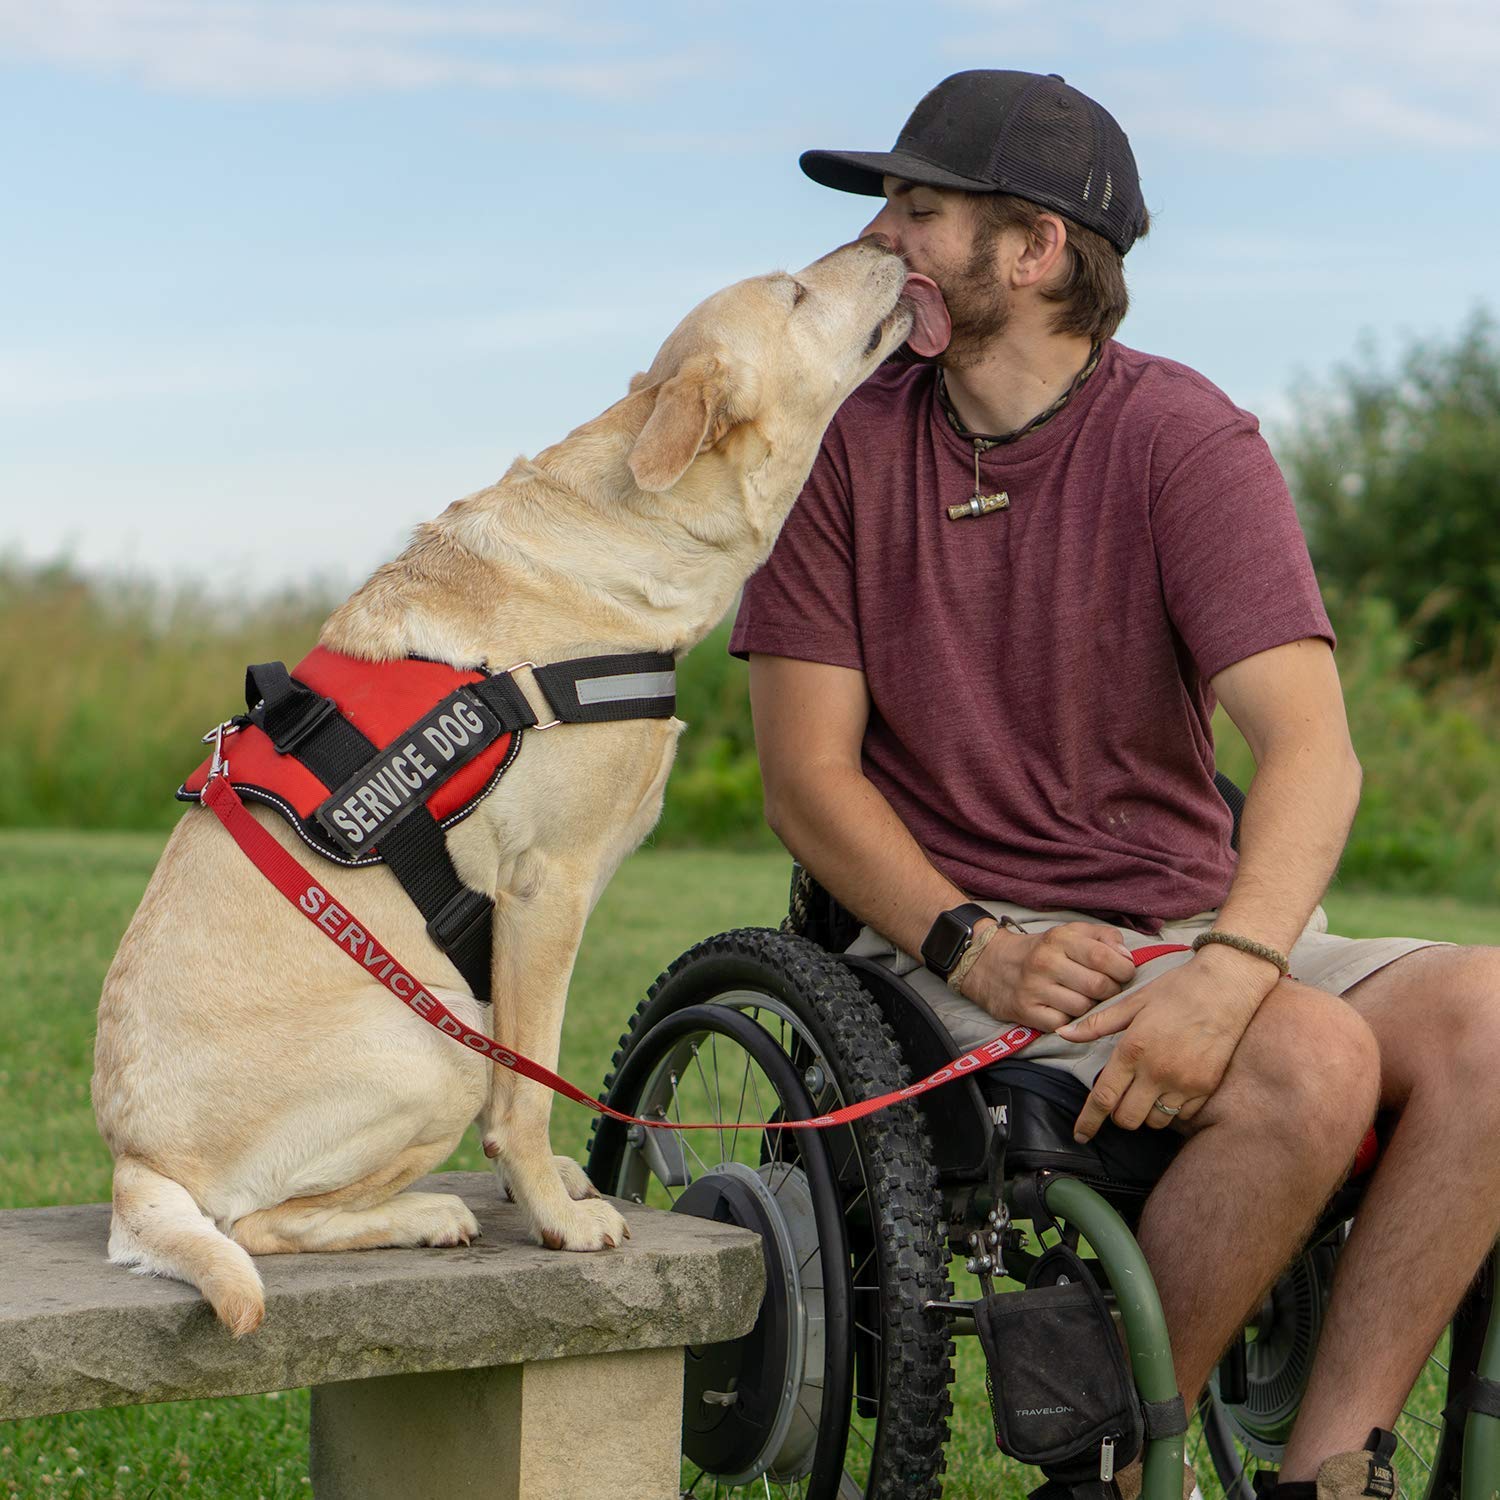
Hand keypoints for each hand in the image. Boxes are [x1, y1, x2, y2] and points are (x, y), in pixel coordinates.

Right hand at [965, 921, 1137, 1032]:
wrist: (991, 964)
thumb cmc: (1043, 951)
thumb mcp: (1071, 933)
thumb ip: (1105, 938)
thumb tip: (1128, 958)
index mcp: (1060, 939)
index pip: (1105, 958)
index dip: (1124, 970)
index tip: (1123, 973)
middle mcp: (1046, 961)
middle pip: (1098, 986)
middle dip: (1110, 991)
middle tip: (1105, 989)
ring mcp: (1034, 987)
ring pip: (1083, 1008)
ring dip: (1090, 1007)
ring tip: (1083, 998)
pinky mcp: (1025, 1011)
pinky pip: (1064, 1024)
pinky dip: (1069, 1020)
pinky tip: (1064, 1009)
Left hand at [1062, 953, 1267, 1141]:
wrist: (1225, 987)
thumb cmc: (1176, 990)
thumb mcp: (1132, 1002)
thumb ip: (1097, 1024)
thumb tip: (1064, 1033)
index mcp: (1133, 1050)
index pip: (1103, 1098)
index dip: (1089, 1121)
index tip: (1080, 1134)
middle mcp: (1157, 1072)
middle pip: (1127, 1118)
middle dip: (1118, 1114)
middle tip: (1121, 1097)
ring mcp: (1184, 1082)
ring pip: (1155, 1121)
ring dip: (1145, 1112)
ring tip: (1147, 1089)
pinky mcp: (1206, 1087)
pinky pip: (1182, 1115)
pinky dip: (1172, 1109)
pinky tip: (1171, 1088)